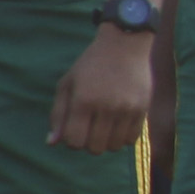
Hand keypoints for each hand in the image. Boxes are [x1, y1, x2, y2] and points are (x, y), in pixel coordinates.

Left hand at [48, 25, 156, 153]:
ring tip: (104, 127)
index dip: (71, 140)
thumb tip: (52, 143)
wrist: (126, 45)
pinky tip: (117, 125)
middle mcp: (107, 107)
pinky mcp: (143, 109)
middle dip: (88, 143)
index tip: (74, 129)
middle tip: (89, 128)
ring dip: (106, 142)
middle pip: (94, 148)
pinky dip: (121, 138)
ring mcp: (127, 109)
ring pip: (113, 147)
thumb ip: (58, 114)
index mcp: (84, 100)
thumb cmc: (90, 65)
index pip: (74, 141)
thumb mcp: (67, 84)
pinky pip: (130, 139)